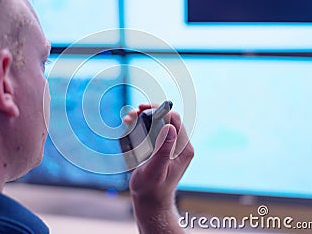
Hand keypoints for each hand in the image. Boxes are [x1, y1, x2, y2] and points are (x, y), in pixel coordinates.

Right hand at [124, 104, 193, 233]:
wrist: (150, 202)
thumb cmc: (151, 189)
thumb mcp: (156, 169)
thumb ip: (163, 149)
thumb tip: (170, 127)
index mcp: (183, 149)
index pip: (174, 119)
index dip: (158, 110)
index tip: (142, 110)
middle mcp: (179, 145)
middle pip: (165, 119)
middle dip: (148, 113)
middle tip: (132, 114)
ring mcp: (170, 147)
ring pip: (157, 124)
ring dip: (142, 119)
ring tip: (128, 120)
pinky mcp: (160, 150)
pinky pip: (152, 132)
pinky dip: (141, 127)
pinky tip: (129, 127)